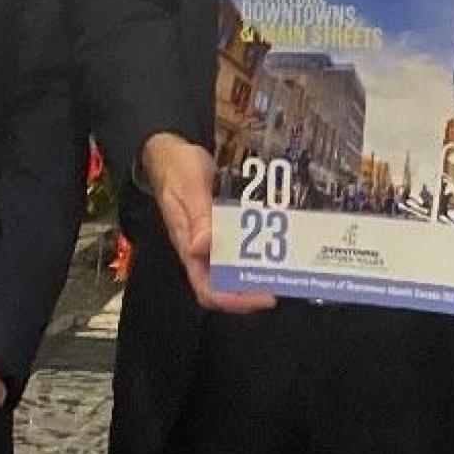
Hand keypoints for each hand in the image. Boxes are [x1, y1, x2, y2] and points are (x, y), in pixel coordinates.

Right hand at [140, 132, 276, 313]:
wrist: (169, 152)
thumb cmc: (178, 169)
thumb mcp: (190, 188)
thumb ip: (198, 217)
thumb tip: (202, 248)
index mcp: (188, 247)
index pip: (208, 290)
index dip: (236, 302)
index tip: (266, 296)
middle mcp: (199, 250)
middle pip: (224, 285)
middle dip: (253, 289)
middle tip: (283, 279)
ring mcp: (209, 239)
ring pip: (232, 268)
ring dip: (256, 270)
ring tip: (284, 264)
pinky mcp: (217, 227)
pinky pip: (236, 246)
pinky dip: (254, 249)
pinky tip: (274, 240)